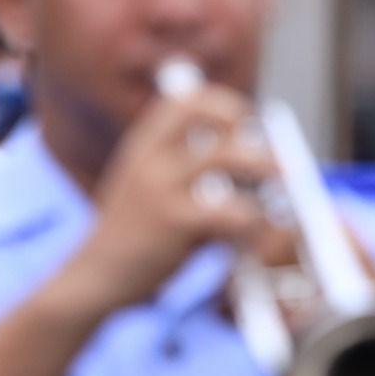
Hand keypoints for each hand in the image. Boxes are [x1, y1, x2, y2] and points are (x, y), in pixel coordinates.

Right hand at [64, 85, 274, 315]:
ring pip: (229, 156)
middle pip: (210, 116)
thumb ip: (178, 166)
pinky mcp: (176, 222)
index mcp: (143, 144)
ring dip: (262, 168)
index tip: (245, 123)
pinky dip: (252, 219)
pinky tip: (249, 233)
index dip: (223, 105)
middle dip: (248, 129)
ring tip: (278, 187)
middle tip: (272, 158)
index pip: (186, 100)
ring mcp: (161, 187)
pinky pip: (232, 209)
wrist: (96, 275)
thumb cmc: (130, 234)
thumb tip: (237, 156)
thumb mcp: (143, 186)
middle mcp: (150, 157)